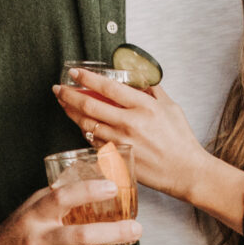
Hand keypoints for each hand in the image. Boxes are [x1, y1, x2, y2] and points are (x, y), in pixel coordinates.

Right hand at [0, 182, 140, 244]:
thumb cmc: (16, 234)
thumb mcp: (28, 210)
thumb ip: (53, 196)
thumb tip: (88, 178)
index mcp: (33, 217)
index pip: (62, 198)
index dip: (89, 191)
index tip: (112, 188)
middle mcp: (38, 242)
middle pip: (82, 236)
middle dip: (115, 232)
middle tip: (135, 228)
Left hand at [55, 72, 210, 203]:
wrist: (184, 171)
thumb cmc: (180, 140)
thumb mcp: (170, 107)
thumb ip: (153, 91)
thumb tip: (139, 80)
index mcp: (143, 107)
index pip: (108, 88)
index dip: (87, 78)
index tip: (74, 72)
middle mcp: (129, 123)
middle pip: (89, 105)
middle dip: (69, 94)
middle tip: (59, 88)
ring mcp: (120, 142)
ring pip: (87, 124)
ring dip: (71, 113)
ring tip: (64, 104)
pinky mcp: (116, 158)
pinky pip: (94, 142)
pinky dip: (85, 131)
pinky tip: (81, 124)